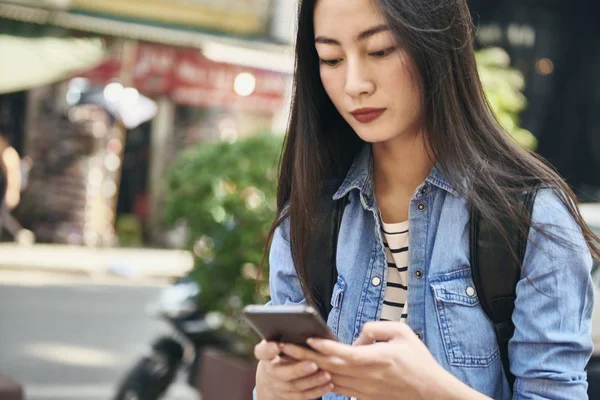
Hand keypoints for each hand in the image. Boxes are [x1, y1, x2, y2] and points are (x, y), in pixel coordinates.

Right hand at [254, 340, 334, 399]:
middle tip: (313, 364)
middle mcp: (269, 372)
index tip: (276, 345)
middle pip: (281, 373)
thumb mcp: (279, 341)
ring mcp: (278, 386)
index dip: (268, 349)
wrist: (273, 376)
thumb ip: (288, 336)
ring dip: (312, 381)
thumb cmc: (282, 351)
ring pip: (295, 386)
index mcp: (265, 354)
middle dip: (298, 369)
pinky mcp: (288, 396)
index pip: (262, 352)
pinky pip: (302, 396)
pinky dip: (316, 391)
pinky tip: (329, 384)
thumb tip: (307, 326)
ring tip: (326, 374)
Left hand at [279, 322, 462, 399]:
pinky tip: (308, 372)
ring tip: (286, 359)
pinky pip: (337, 388)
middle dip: (303, 357)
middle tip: (281, 347)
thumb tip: (357, 336)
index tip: (308, 338)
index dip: (324, 346)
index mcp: (375, 359)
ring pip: (329, 379)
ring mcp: (363, 390)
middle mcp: (366, 377)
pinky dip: (321, 380)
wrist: (431, 393)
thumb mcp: (402, 333)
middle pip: (328, 367)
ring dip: (307, 369)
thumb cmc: (419, 361)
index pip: (344, 353)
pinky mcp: (363, 397)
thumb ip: (375, 328)